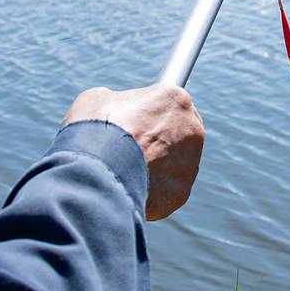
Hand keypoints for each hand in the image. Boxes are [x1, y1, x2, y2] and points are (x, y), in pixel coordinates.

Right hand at [64, 84, 203, 220]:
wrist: (98, 170)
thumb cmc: (97, 127)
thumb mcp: (98, 99)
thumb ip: (118, 102)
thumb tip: (117, 110)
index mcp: (175, 99)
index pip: (169, 103)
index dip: (151, 113)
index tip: (139, 120)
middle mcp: (192, 129)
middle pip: (178, 133)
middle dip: (158, 141)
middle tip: (131, 148)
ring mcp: (190, 162)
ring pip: (173, 164)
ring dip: (154, 167)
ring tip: (124, 171)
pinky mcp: (181, 191)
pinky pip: (166, 190)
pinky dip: (150, 191)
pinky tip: (128, 188)